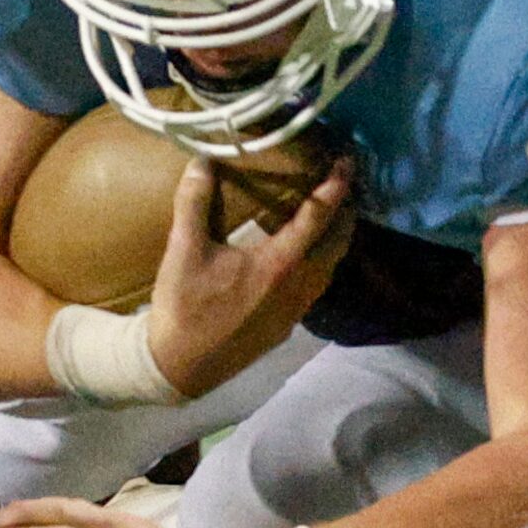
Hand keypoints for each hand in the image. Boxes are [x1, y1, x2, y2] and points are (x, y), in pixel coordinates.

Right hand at [147, 155, 352, 397]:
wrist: (180, 366)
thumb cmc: (184, 307)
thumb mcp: (183, 250)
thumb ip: (193, 202)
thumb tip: (202, 161)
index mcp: (279, 264)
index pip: (319, 217)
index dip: (336, 186)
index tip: (347, 162)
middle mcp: (297, 287)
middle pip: (338, 243)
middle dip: (344, 212)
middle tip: (341, 186)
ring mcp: (295, 311)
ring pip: (330, 268)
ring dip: (334, 240)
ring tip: (327, 217)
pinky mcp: (286, 327)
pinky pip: (315, 287)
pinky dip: (320, 263)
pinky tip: (301, 258)